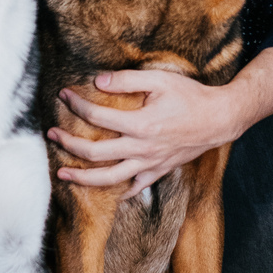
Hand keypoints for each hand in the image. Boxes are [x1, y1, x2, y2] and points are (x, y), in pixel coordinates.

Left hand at [48, 70, 241, 193]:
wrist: (220, 119)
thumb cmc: (191, 97)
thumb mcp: (160, 80)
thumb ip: (128, 79)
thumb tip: (98, 81)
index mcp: (140, 124)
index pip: (98, 116)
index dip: (77, 105)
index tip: (64, 96)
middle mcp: (141, 149)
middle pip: (95, 153)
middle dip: (69, 145)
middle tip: (51, 136)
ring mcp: (149, 164)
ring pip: (109, 179)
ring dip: (82, 178)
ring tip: (63, 175)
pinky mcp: (158, 171)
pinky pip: (133, 188)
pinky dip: (116, 192)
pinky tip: (103, 191)